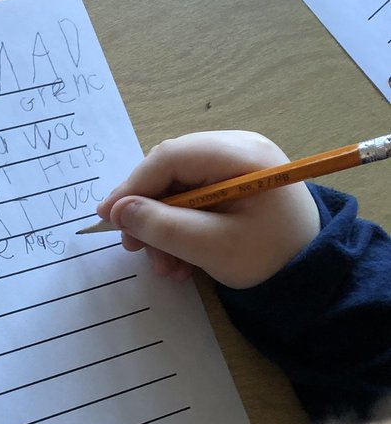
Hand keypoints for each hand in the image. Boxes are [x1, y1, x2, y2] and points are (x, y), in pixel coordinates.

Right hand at [96, 131, 320, 288]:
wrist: (315, 274)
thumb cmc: (270, 258)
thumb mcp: (212, 247)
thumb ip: (162, 227)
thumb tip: (118, 212)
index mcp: (240, 154)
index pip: (169, 158)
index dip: (132, 187)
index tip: (107, 218)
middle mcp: (237, 149)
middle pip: (170, 172)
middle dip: (148, 213)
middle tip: (135, 248)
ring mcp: (236, 166)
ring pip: (178, 189)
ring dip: (163, 229)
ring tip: (166, 266)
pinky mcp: (235, 185)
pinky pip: (194, 200)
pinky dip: (181, 229)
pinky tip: (182, 261)